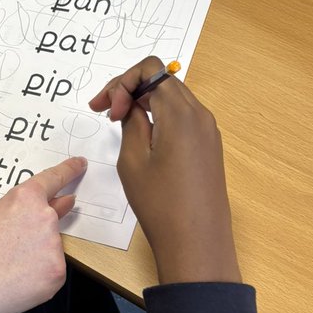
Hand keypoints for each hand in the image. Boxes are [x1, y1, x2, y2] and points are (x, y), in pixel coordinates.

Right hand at [0, 156, 85, 312]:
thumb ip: (23, 210)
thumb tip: (50, 209)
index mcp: (27, 198)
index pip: (54, 179)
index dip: (69, 170)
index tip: (80, 165)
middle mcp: (46, 217)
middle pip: (54, 219)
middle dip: (44, 226)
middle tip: (29, 237)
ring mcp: (54, 246)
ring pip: (51, 249)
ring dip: (37, 256)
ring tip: (7, 268)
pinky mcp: (57, 273)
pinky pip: (52, 272)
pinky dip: (39, 277)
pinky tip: (17, 281)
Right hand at [91, 56, 240, 284]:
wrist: (197, 242)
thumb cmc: (161, 204)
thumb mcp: (133, 160)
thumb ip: (131, 122)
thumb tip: (131, 106)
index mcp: (181, 113)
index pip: (151, 70)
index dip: (122, 83)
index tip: (106, 111)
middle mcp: (200, 115)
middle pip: (163, 80)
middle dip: (130, 89)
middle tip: (103, 111)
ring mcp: (208, 131)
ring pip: (173, 98)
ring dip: (145, 101)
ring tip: (119, 122)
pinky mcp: (209, 147)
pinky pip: (183, 117)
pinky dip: (160, 116)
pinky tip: (143, 136)